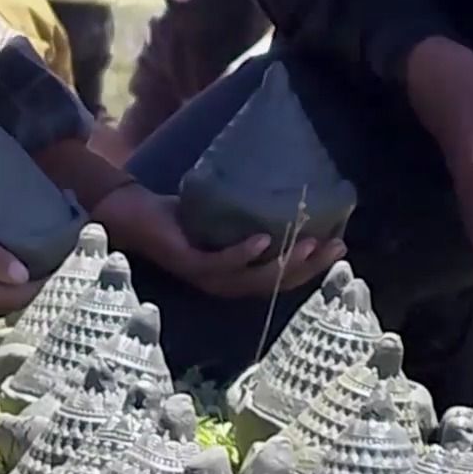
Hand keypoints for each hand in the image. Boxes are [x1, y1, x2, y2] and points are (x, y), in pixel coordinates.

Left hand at [89, 180, 345, 301]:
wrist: (132, 210)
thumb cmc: (180, 213)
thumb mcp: (223, 212)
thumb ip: (251, 213)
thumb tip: (292, 189)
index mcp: (234, 275)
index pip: (281, 279)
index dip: (312, 268)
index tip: (340, 247)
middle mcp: (222, 283)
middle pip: (274, 284)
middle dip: (308, 267)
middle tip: (337, 247)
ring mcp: (205, 276)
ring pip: (252, 280)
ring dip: (283, 263)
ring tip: (309, 242)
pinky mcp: (187, 263)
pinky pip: (220, 263)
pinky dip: (243, 254)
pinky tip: (263, 238)